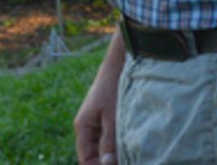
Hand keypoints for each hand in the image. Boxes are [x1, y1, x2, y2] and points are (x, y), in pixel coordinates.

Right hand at [74, 31, 124, 164]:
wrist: (120, 63)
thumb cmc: (114, 86)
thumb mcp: (112, 115)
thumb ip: (109, 141)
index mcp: (83, 128)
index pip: (86, 160)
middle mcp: (88, 128)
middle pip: (95, 156)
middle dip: (108, 163)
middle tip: (128, 162)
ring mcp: (98, 123)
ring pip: (104, 148)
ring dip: (116, 155)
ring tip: (132, 158)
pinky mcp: (108, 118)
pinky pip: (111, 138)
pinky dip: (119, 144)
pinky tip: (133, 148)